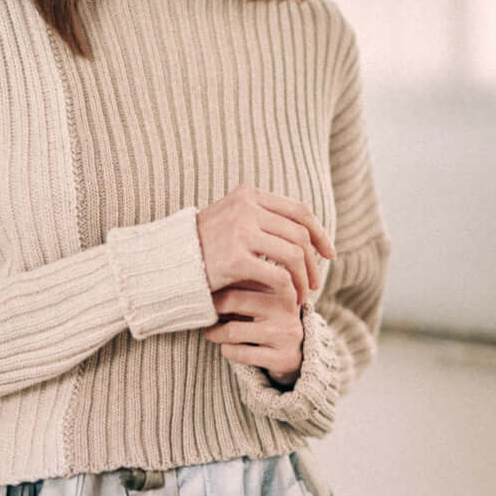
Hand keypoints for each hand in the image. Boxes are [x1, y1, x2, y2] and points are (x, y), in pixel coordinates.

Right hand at [195, 185, 334, 307]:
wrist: (166, 261)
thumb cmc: (202, 246)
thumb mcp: (232, 219)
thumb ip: (261, 218)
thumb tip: (303, 231)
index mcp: (249, 195)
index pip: (299, 211)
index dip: (320, 233)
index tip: (329, 253)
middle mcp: (246, 208)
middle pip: (299, 234)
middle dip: (314, 262)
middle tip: (316, 282)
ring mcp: (240, 232)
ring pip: (293, 254)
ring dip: (304, 278)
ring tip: (304, 294)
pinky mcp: (235, 259)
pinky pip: (278, 275)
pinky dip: (289, 290)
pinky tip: (289, 300)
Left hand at [202, 279, 303, 385]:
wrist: (297, 353)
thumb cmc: (268, 319)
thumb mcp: (260, 296)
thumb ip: (240, 283)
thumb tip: (202, 278)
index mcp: (280, 284)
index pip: (238, 276)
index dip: (215, 285)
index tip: (204, 292)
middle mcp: (285, 306)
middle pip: (231, 300)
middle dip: (210, 309)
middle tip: (204, 314)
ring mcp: (285, 332)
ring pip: (232, 330)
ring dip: (214, 333)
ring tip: (211, 333)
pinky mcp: (282, 357)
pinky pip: (240, 353)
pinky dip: (226, 351)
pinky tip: (227, 348)